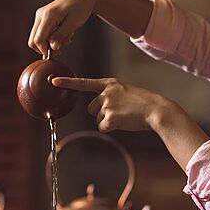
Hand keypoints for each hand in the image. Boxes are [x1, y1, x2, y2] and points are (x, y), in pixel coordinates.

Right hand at [28, 0, 97, 55]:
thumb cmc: (81, 7)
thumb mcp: (73, 24)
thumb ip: (60, 36)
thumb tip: (52, 48)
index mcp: (48, 15)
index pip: (38, 39)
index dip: (45, 50)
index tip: (58, 52)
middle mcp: (40, 14)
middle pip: (33, 40)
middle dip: (47, 47)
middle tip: (63, 47)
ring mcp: (41, 15)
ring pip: (38, 37)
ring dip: (51, 42)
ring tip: (67, 38)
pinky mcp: (43, 16)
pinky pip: (43, 32)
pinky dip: (52, 37)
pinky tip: (64, 34)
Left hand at [51, 76, 169, 131]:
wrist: (157, 110)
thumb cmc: (144, 103)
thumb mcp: (126, 91)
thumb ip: (111, 95)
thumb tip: (99, 109)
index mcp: (110, 83)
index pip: (84, 83)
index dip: (67, 83)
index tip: (53, 81)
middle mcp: (106, 92)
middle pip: (91, 108)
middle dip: (101, 113)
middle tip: (120, 112)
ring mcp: (108, 105)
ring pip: (98, 119)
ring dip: (108, 121)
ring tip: (125, 116)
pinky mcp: (110, 118)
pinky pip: (103, 127)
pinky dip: (111, 129)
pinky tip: (124, 123)